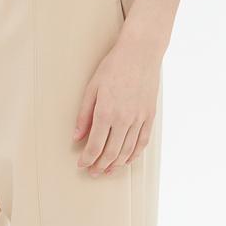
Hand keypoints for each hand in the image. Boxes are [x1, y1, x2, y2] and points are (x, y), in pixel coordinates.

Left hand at [73, 35, 161, 176]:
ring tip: (107, 170)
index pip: (95, 146)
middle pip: (111, 153)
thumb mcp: (92, 86)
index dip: (87, 159)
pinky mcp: (149, 117)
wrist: (140, 53)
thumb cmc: (114, 66)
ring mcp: (139, 119)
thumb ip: (84, 114)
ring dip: (116, 165)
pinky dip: (134, 155)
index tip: (81, 164)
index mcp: (106, 112)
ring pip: (127, 152)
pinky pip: (142, 143)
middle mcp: (123, 119)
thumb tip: (76, 136)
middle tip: (92, 172)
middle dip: (99, 166)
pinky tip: (126, 160)